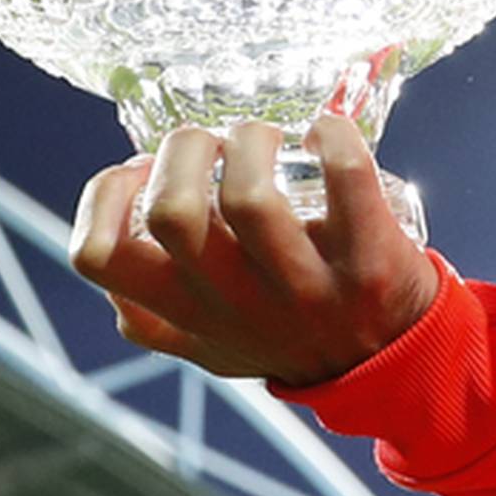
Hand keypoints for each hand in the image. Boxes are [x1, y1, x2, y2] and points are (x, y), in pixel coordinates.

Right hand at [69, 112, 440, 389]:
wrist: (394, 363)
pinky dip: (333, 136)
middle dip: (182, 150)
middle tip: (209, 142)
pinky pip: (348, 181)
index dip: (104, 196)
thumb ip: (152, 312)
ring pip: (251, 199)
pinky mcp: (370, 262)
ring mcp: (304, 287)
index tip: (138, 169)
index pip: (100, 257)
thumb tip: (103, 244)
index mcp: (186, 313)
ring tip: (263, 137)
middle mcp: (238, 304)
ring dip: (251, 140)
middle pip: (173, 213)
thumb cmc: (289, 335)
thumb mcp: (208, 342)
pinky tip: (324, 132)